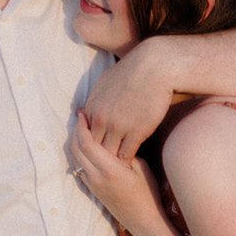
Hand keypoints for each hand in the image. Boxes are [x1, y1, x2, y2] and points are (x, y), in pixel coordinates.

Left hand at [70, 110, 162, 230]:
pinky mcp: (92, 189)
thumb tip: (115, 138)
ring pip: (74, 159)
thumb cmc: (147, 193)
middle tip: (80, 118)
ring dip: (75, 142)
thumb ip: (126, 152)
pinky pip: (79, 167)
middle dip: (75, 131)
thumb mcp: (141, 168)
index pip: (87, 143)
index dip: (81, 127)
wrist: (143, 220)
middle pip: (76, 149)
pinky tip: (85, 146)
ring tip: (81, 128)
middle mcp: (96, 176)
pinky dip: (78, 154)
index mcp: (109, 169)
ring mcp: (92, 184)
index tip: (83, 114)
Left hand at [82, 39, 174, 158]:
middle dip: (99, 157)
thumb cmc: (131, 71)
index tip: (98, 151)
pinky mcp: (136, 132)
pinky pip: (126, 154)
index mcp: (92, 107)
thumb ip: (91, 101)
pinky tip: (131, 162)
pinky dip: (127, 160)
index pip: (84, 136)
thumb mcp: (103, 83)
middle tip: (105, 166)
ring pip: (109, 154)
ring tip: (117, 168)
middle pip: (94, 148)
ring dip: (113, 161)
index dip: (91, 145)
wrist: (154, 67)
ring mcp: (118, 127)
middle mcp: (101, 119)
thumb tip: (80, 111)